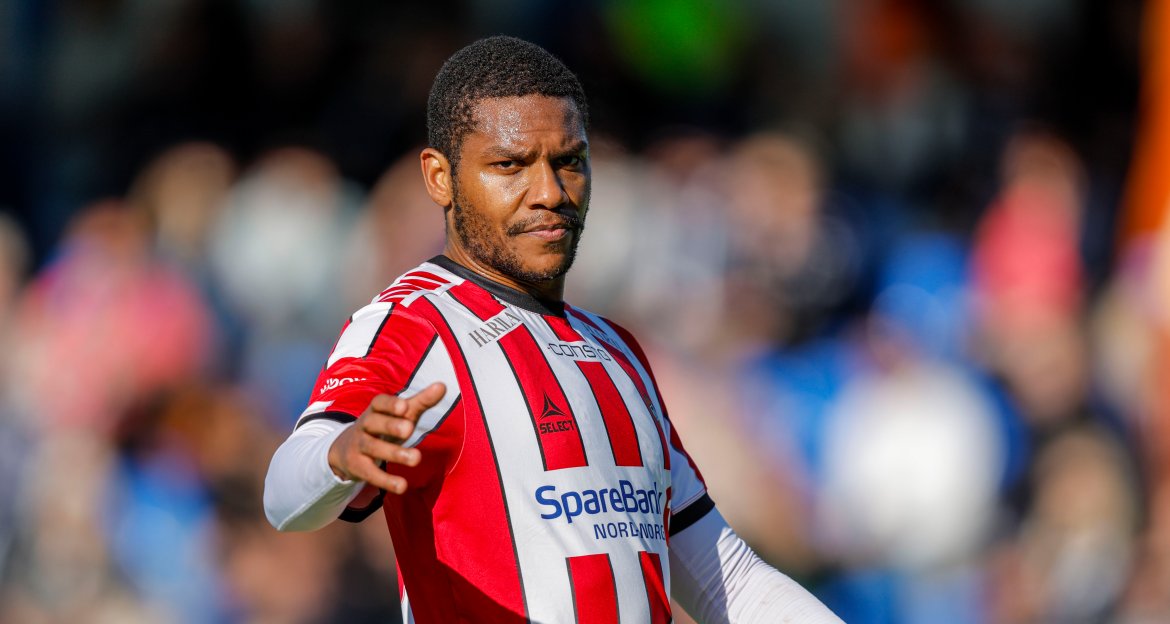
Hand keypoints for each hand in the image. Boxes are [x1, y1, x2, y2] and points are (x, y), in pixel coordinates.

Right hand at [327, 382, 446, 493]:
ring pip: (373, 448)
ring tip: (416, 458)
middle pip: (374, 423)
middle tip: (409, 429)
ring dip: (394, 453)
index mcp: (375, 410)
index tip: (405, 406)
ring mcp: (359, 447)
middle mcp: (364, 426)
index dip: (390, 404)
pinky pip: (370, 474)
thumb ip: (421, 401)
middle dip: (390, 426)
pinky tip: (402, 486)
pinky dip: (386, 480)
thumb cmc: (382, 427)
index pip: (379, 403)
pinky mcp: (358, 467)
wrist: (345, 450)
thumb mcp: (400, 414)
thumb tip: (443, 385)